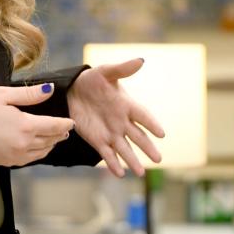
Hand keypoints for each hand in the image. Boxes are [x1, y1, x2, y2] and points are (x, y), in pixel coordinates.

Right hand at [0, 84, 74, 165]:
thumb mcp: (3, 95)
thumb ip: (29, 94)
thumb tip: (49, 90)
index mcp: (26, 126)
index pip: (54, 126)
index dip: (65, 124)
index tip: (71, 122)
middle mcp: (24, 144)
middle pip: (50, 140)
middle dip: (59, 134)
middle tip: (65, 129)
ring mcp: (15, 156)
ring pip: (41, 152)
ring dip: (50, 145)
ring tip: (54, 138)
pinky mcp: (5, 162)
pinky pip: (29, 159)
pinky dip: (38, 153)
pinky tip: (37, 148)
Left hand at [67, 58, 165, 176]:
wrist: (72, 92)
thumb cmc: (92, 80)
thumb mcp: (105, 72)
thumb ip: (123, 68)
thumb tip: (141, 60)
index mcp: (126, 104)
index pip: (142, 115)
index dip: (152, 123)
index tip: (162, 133)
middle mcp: (121, 121)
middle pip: (138, 136)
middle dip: (147, 147)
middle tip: (159, 159)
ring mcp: (111, 132)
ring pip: (124, 149)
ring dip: (132, 160)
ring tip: (141, 173)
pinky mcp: (98, 140)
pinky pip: (107, 154)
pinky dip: (113, 164)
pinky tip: (120, 174)